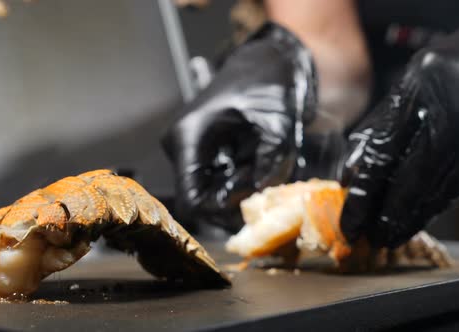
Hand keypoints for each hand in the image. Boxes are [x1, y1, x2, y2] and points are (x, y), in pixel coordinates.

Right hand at [162, 23, 316, 231]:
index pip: (192, 199)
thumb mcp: (277, 123)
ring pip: (211, 191)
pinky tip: (259, 163)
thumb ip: (271, 165)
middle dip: (236, 200)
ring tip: (265, 167)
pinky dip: (240, 180)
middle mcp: (181, 146)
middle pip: (202, 198)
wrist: (268, 60)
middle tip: (266, 187)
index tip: (253, 199)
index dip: (222, 210)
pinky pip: (217, 180)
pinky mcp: (202, 151)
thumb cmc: (266, 79)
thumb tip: (265, 199)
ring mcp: (190, 149)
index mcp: (187, 137)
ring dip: (241, 189)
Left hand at [339, 26, 458, 247]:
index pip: (381, 153)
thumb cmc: (450, 66)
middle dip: (387, 215)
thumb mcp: (410, 81)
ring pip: (438, 189)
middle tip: (369, 239)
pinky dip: (435, 206)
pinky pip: (458, 187)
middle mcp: (448, 113)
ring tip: (390, 238)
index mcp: (418, 88)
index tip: (350, 221)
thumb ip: (380, 125)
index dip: (364, 194)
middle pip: (411, 179)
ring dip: (411, 218)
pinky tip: (418, 219)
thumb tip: (352, 173)